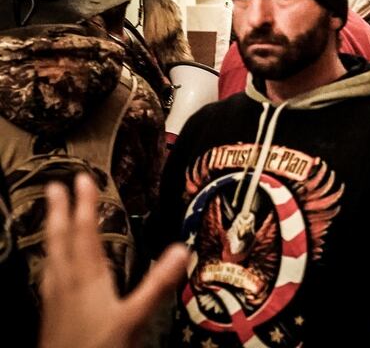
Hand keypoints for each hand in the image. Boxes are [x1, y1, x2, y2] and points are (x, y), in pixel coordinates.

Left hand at [39, 174, 188, 347]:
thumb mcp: (135, 316)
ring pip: (51, 255)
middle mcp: (66, 282)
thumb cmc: (98, 347)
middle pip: (61, 239)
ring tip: (52, 216)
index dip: (84, 204)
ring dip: (52, 231)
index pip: (85, 232)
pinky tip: (53, 266)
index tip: (82, 179)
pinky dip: (51, 259)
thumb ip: (156, 283)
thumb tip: (180, 250)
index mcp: (87, 278)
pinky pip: (49, 274)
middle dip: (60, 211)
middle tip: (55, 186)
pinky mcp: (50, 311)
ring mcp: (55, 297)